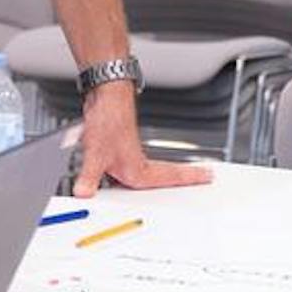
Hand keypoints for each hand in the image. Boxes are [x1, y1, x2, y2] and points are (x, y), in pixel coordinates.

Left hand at [70, 83, 213, 196]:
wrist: (105, 98)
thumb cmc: (108, 120)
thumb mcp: (95, 155)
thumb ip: (89, 178)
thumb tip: (84, 194)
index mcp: (137, 168)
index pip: (169, 178)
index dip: (188, 179)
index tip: (207, 177)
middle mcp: (137, 162)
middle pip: (168, 173)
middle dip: (186, 176)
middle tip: (205, 175)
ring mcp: (129, 154)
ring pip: (153, 169)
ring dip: (167, 174)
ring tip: (181, 178)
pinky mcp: (119, 148)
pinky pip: (137, 163)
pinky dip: (141, 170)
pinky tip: (130, 175)